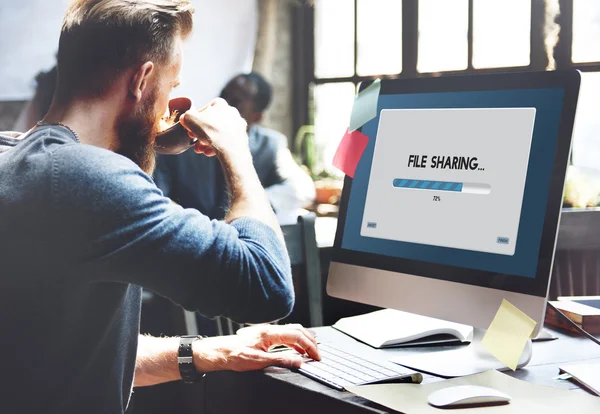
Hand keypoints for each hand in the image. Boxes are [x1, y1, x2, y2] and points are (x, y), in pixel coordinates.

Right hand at [179, 98, 248, 157]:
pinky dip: (217, 147)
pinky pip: (226, 141)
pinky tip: (209, 153)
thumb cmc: (211, 131)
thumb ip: (186, 116)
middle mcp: (232, 112)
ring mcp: (238, 125)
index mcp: (220, 104)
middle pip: (211, 123)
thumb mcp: (190, 119)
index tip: (189, 128)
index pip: (204, 109)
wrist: (231, 148)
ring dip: (207, 142)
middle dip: (200, 133)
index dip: (194, 120)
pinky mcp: (242, 138)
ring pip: (218, 133)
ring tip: (200, 149)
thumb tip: (185, 118)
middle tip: (193, 140)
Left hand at [193, 324, 319, 372]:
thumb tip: (298, 361)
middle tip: (317, 353)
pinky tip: (296, 348)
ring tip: (311, 350)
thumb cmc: (234, 355)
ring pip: (291, 330)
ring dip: (303, 339)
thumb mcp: (258, 361)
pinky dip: (295, 340)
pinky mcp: (264, 335)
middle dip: (310, 341)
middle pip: (297, 330)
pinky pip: (285, 334)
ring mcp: (267, 331)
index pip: (297, 336)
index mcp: (269, 333)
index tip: (316, 356)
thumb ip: (280, 360)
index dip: (309, 346)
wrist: (219, 352)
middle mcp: (269, 329)